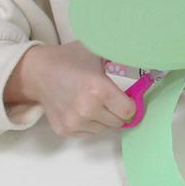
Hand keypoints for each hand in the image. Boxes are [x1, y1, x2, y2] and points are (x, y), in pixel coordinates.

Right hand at [6, 42, 135, 136]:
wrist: (38, 72)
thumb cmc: (71, 59)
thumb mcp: (98, 52)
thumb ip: (121, 58)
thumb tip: (146, 58)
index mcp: (98, 90)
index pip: (129, 111)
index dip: (131, 104)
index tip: (127, 97)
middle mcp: (87, 109)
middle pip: (118, 122)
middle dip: (118, 111)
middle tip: (111, 98)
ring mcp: (74, 122)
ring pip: (105, 129)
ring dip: (105, 118)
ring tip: (94, 101)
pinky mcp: (65, 130)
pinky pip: (90, 133)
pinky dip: (91, 124)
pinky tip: (83, 109)